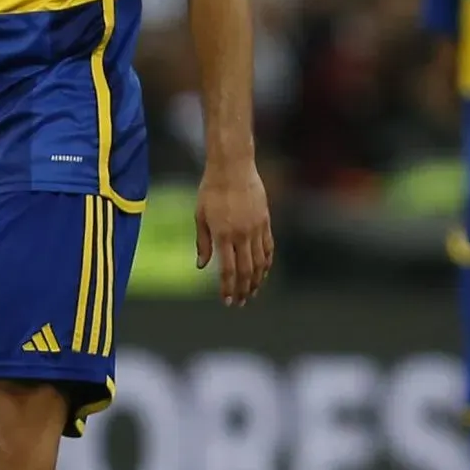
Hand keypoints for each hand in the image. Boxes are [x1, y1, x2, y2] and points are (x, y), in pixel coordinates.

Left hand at [195, 161, 274, 306]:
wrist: (233, 167)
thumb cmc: (211, 190)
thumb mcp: (200, 216)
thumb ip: (202, 243)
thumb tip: (202, 266)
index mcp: (223, 235)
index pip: (228, 270)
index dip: (228, 288)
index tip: (227, 300)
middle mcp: (242, 234)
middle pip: (246, 270)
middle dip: (243, 290)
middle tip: (239, 302)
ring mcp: (256, 228)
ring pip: (260, 262)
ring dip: (256, 280)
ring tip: (251, 292)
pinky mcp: (265, 221)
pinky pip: (268, 247)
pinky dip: (267, 263)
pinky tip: (263, 272)